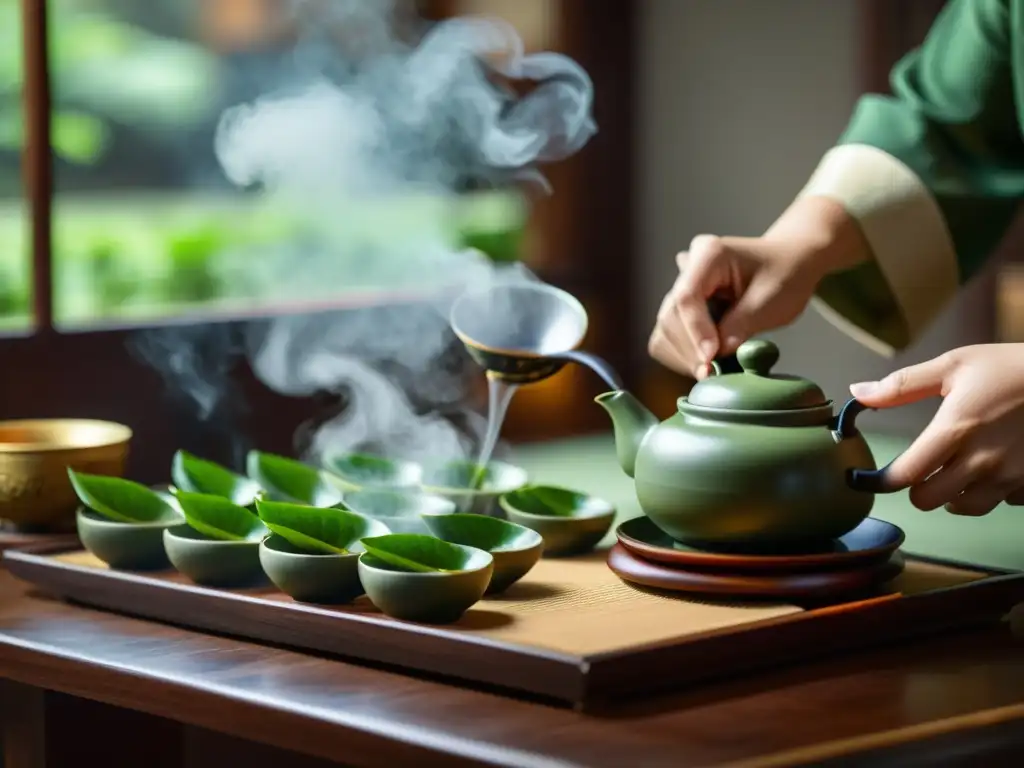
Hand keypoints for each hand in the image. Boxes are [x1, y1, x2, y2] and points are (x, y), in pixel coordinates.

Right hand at [648, 234, 817, 378]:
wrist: (791, 264)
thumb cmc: (786, 275)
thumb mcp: (770, 301)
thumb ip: (739, 327)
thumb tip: (713, 356)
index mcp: (709, 255)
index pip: (687, 297)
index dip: (696, 330)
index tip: (711, 357)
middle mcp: (688, 268)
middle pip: (670, 314)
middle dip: (689, 348)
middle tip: (711, 372)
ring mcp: (682, 287)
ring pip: (665, 328)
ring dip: (684, 354)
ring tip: (710, 370)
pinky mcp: (682, 307)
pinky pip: (668, 335)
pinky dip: (682, 354)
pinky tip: (704, 362)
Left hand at [850, 344, 1023, 515]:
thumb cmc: (1012, 367)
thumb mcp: (955, 365)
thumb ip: (902, 386)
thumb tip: (858, 394)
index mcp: (956, 429)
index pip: (907, 475)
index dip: (885, 481)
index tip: (875, 477)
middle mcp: (983, 460)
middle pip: (929, 501)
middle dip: (919, 488)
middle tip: (921, 470)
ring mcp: (1011, 476)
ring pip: (963, 507)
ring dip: (953, 494)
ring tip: (955, 469)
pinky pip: (1001, 502)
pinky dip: (992, 491)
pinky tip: (994, 467)